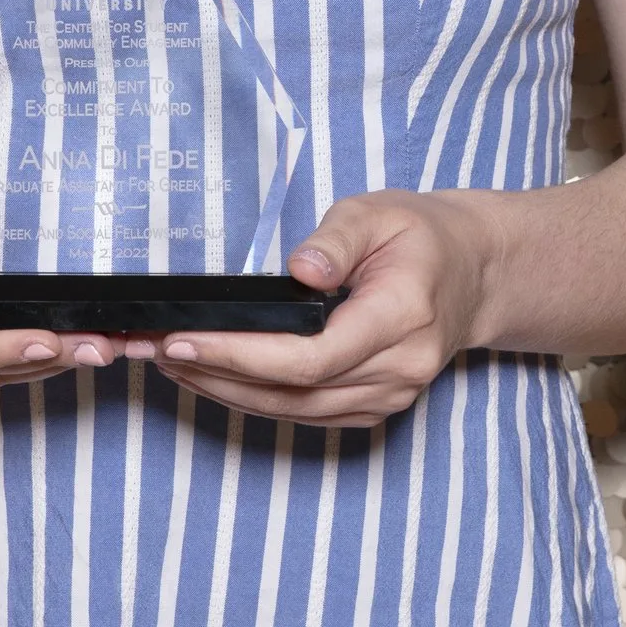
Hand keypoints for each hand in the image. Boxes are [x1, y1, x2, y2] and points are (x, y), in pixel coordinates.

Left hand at [156, 191, 496, 429]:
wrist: (473, 275)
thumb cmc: (422, 238)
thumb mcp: (379, 213)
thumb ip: (338, 238)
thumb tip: (300, 269)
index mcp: (403, 318)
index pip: (312, 356)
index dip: (241, 354)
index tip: (182, 338)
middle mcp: (398, 369)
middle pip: (293, 391)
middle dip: (215, 373)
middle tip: (152, 350)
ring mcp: (388, 397)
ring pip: (293, 410)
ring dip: (224, 391)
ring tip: (169, 362)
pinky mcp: (372, 408)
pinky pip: (304, 414)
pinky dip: (252, 398)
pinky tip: (211, 377)